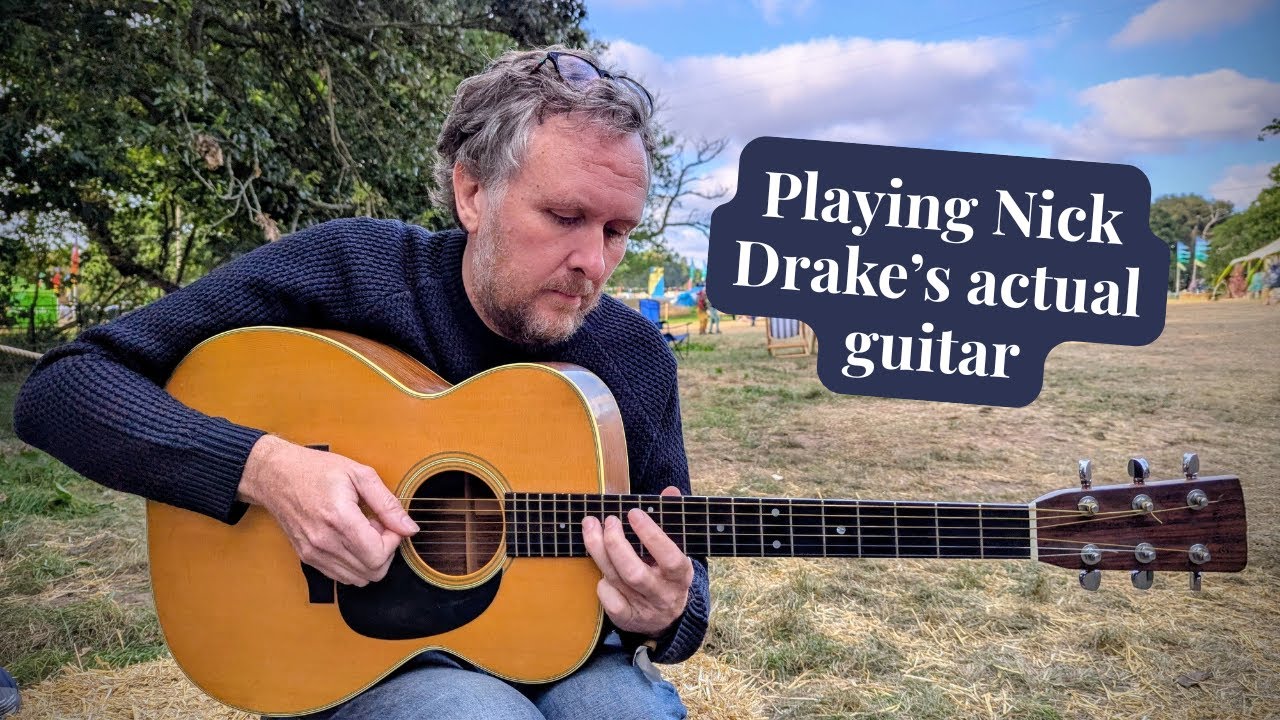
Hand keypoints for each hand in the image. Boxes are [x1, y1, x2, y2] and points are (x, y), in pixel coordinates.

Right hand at [237, 435, 417, 585]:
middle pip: (372, 572)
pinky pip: (341, 576)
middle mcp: (324, 541)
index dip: (394, 542)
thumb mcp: (360, 474)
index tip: (389, 524)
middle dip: (385, 551)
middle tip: (378, 527)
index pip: (378, 555)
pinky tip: (350, 540)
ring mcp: (313, 553)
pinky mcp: (308, 558)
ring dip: (369, 559)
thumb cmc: (317, 470)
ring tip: (363, 532)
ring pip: (358, 579)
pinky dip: (354, 563)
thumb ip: (388, 504)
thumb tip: (409, 528)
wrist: (276, 476)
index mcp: (339, 518)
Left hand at [581, 486, 693, 637]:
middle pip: (635, 573)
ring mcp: (644, 608)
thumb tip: (671, 491)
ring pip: (617, 580)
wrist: (668, 617)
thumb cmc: (667, 571)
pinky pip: (609, 600)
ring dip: (599, 551)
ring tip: (590, 526)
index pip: (670, 557)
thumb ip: (672, 519)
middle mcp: (663, 594)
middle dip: (615, 544)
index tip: (633, 513)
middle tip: (608, 520)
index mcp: (681, 575)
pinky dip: (602, 583)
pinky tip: (601, 566)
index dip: (651, 535)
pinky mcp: (627, 618)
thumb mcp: (677, 547)